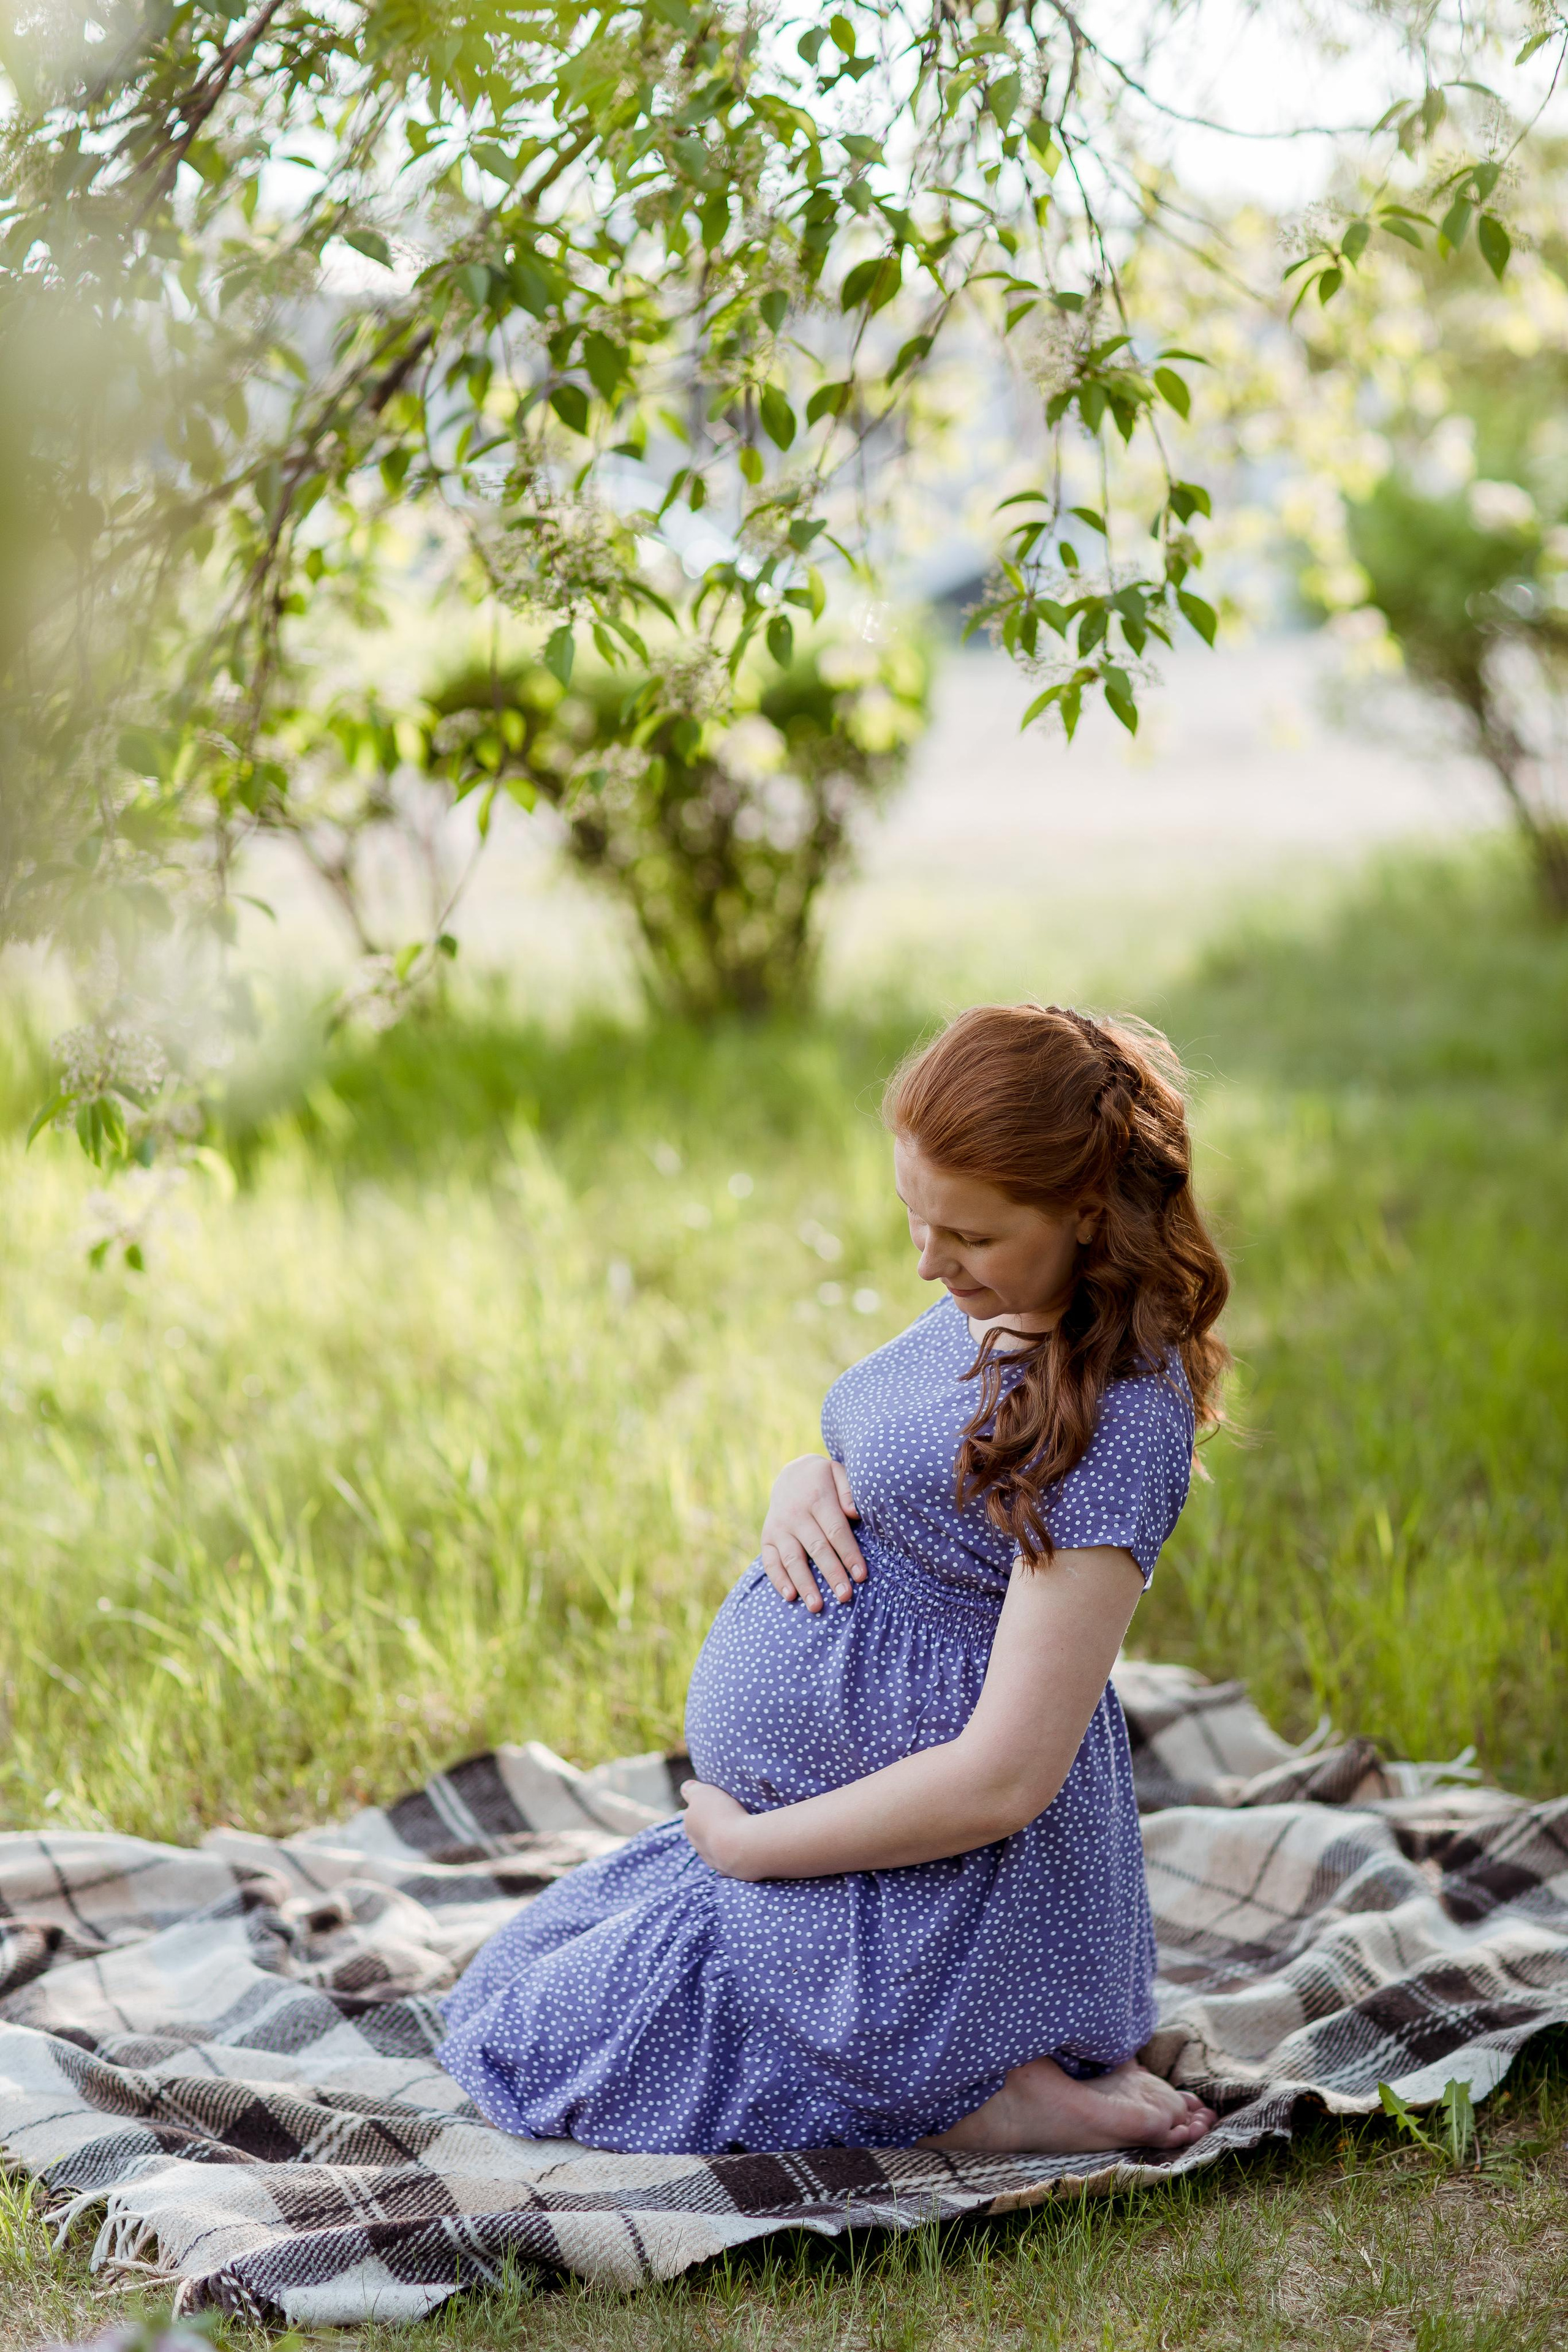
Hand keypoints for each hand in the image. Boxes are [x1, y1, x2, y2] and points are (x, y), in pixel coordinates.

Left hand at [681, 1780, 764, 1878]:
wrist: (741, 1846)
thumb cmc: (722, 1815)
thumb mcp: (704, 1792)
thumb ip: (692, 1790)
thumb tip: (685, 1788)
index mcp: (690, 1827)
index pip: (693, 1816)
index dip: (705, 1808)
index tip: (719, 1804)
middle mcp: (698, 1846)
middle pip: (704, 1834)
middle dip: (715, 1827)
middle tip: (732, 1817)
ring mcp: (715, 1862)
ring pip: (718, 1849)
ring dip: (727, 1842)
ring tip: (743, 1832)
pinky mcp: (732, 1872)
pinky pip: (734, 1861)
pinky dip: (740, 1854)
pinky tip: (749, 1846)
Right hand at [760, 1453, 865, 1609]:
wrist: (791, 1475)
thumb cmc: (824, 1481)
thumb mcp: (838, 1473)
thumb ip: (848, 1490)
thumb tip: (855, 1512)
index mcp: (818, 1498)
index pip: (835, 1531)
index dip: (848, 1554)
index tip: (860, 1576)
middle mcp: (796, 1514)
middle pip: (817, 1548)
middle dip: (832, 1574)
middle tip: (845, 1596)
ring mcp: (779, 1527)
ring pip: (792, 1559)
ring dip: (805, 1584)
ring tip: (817, 1606)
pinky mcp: (767, 1537)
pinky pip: (770, 1561)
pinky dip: (778, 1580)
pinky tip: (790, 1597)